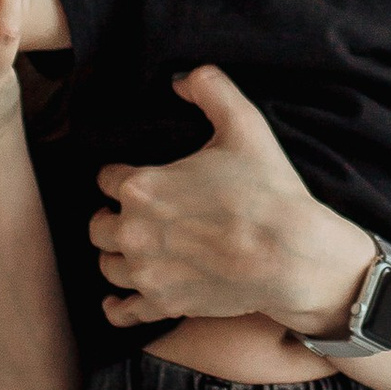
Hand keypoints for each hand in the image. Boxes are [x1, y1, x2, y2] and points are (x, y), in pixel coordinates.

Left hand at [89, 67, 354, 327]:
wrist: (292, 256)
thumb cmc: (268, 191)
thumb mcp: (244, 125)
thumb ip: (210, 88)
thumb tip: (181, 78)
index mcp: (141, 186)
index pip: (106, 179)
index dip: (120, 177)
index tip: (136, 181)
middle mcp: (133, 231)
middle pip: (98, 225)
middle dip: (112, 217)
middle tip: (135, 216)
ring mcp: (146, 271)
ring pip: (107, 265)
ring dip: (116, 256)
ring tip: (133, 251)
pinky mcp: (163, 303)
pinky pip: (123, 311)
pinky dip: (117, 307)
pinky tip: (117, 301)